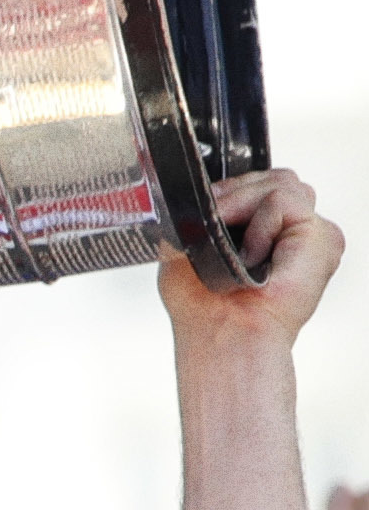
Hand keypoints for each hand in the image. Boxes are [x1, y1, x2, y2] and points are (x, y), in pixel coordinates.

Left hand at [162, 168, 340, 363]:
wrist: (222, 332)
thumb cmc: (204, 306)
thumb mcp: (186, 249)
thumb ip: (198, 216)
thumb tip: (192, 193)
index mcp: (267, 231)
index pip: (262, 182)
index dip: (232, 188)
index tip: (208, 208)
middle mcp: (293, 230)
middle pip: (275, 176)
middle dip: (236, 193)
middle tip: (215, 224)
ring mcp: (311, 232)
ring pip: (281, 182)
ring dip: (244, 208)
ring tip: (237, 251)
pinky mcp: (322, 235)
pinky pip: (284, 201)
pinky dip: (260, 225)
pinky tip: (253, 256)